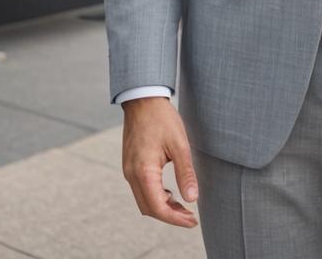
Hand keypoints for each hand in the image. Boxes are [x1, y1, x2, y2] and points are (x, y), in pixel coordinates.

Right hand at [121, 96, 199, 228]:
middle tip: (191, 217)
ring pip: (144, 200)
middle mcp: (131, 174)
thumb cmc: (162, 118)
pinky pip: (141, 189)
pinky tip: (170, 192)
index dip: (176, 218)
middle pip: (149, 208)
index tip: (192, 221)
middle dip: (170, 216)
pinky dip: (155, 196)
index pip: (158, 207)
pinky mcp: (130, 165)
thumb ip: (185, 173)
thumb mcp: (179, 144)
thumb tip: (192, 198)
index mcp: (144, 171)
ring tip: (183, 206)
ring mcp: (128, 170)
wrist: (143, 100)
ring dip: (162, 207)